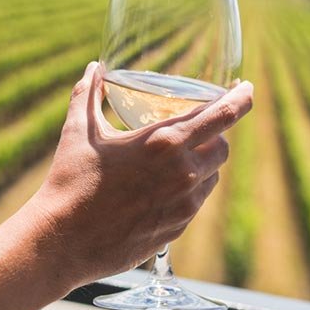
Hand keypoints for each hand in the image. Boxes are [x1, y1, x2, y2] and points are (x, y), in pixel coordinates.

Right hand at [28, 62, 253, 287]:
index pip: (223, 114)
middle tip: (197, 130)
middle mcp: (184, 173)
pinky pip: (196, 203)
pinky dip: (189, 190)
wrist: (62, 242)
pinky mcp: (178, 229)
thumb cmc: (70, 182)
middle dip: (214, 135)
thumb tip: (94, 67)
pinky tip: (162, 189)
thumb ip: (88, 93)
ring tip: (175, 161)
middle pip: (222, 146)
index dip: (242, 97)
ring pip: (213, 176)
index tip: (246, 88)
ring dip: (203, 164)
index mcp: (165, 142)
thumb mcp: (79, 131)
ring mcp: (184, 204)